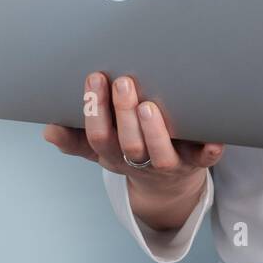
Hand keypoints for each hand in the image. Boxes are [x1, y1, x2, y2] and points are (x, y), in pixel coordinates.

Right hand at [43, 72, 223, 199]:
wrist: (167, 184)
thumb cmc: (131, 153)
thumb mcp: (102, 149)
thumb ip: (77, 139)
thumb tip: (49, 130)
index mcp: (114, 155)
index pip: (98, 137)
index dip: (95, 111)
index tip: (94, 78)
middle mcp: (141, 161)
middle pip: (128, 144)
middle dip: (123, 114)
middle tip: (123, 81)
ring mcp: (171, 164)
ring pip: (161, 155)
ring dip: (154, 132)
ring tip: (149, 106)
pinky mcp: (198, 163)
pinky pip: (205, 160)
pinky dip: (209, 150)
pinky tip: (213, 139)